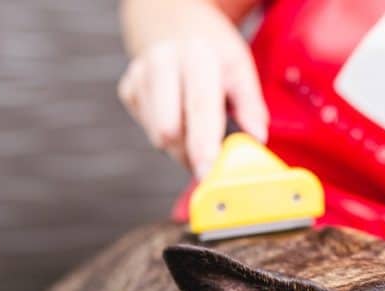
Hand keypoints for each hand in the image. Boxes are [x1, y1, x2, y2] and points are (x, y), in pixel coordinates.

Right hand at [118, 0, 267, 177]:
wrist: (175, 23)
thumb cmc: (214, 52)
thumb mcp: (240, 68)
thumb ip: (251, 106)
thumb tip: (257, 139)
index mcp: (195, 55)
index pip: (199, 106)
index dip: (203, 143)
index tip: (208, 171)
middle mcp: (162, 62)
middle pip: (170, 129)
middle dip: (191, 154)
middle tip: (212, 162)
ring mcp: (139, 76)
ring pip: (159, 137)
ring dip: (182, 148)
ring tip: (198, 128)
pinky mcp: (128, 91)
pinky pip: (150, 132)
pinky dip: (170, 137)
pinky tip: (179, 115)